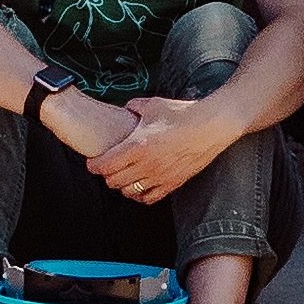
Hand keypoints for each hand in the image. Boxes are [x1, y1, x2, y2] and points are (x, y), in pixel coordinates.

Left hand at [85, 94, 220, 205]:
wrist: (210, 126)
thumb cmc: (182, 114)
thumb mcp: (153, 105)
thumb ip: (134, 107)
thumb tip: (126, 108)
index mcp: (137, 146)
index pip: (105, 165)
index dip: (94, 165)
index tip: (92, 162)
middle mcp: (146, 166)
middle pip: (113, 181)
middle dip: (107, 175)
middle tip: (108, 167)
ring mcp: (159, 177)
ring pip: (128, 192)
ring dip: (122, 185)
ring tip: (124, 176)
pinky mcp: (172, 184)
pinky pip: (148, 198)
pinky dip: (140, 195)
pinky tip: (140, 187)